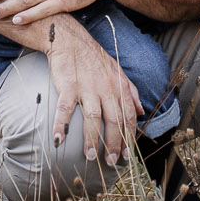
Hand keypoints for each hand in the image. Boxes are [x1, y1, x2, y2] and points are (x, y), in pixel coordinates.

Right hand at [44, 19, 140, 164]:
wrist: (70, 39)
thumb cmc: (93, 58)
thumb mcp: (117, 71)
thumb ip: (131, 91)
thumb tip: (141, 112)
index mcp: (118, 87)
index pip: (128, 116)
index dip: (129, 137)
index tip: (127, 155)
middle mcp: (106, 88)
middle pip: (114, 121)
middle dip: (114, 144)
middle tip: (111, 161)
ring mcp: (87, 87)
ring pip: (93, 118)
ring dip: (92, 140)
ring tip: (91, 157)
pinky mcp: (68, 85)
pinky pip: (65, 109)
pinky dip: (61, 125)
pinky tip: (58, 139)